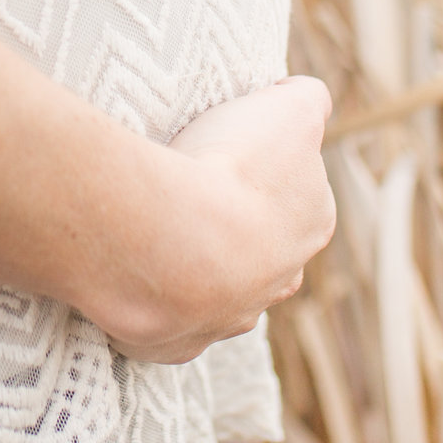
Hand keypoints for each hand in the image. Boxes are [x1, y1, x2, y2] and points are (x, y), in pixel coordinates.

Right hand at [81, 76, 337, 364]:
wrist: (174, 242)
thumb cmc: (232, 171)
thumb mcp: (289, 110)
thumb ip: (308, 100)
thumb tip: (309, 99)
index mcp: (310, 223)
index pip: (297, 194)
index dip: (260, 172)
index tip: (224, 154)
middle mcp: (278, 281)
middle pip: (262, 251)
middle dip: (232, 229)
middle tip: (188, 194)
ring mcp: (227, 319)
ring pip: (219, 294)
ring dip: (194, 271)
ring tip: (156, 236)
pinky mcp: (176, 343)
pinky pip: (167, 323)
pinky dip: (151, 302)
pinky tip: (132, 273)